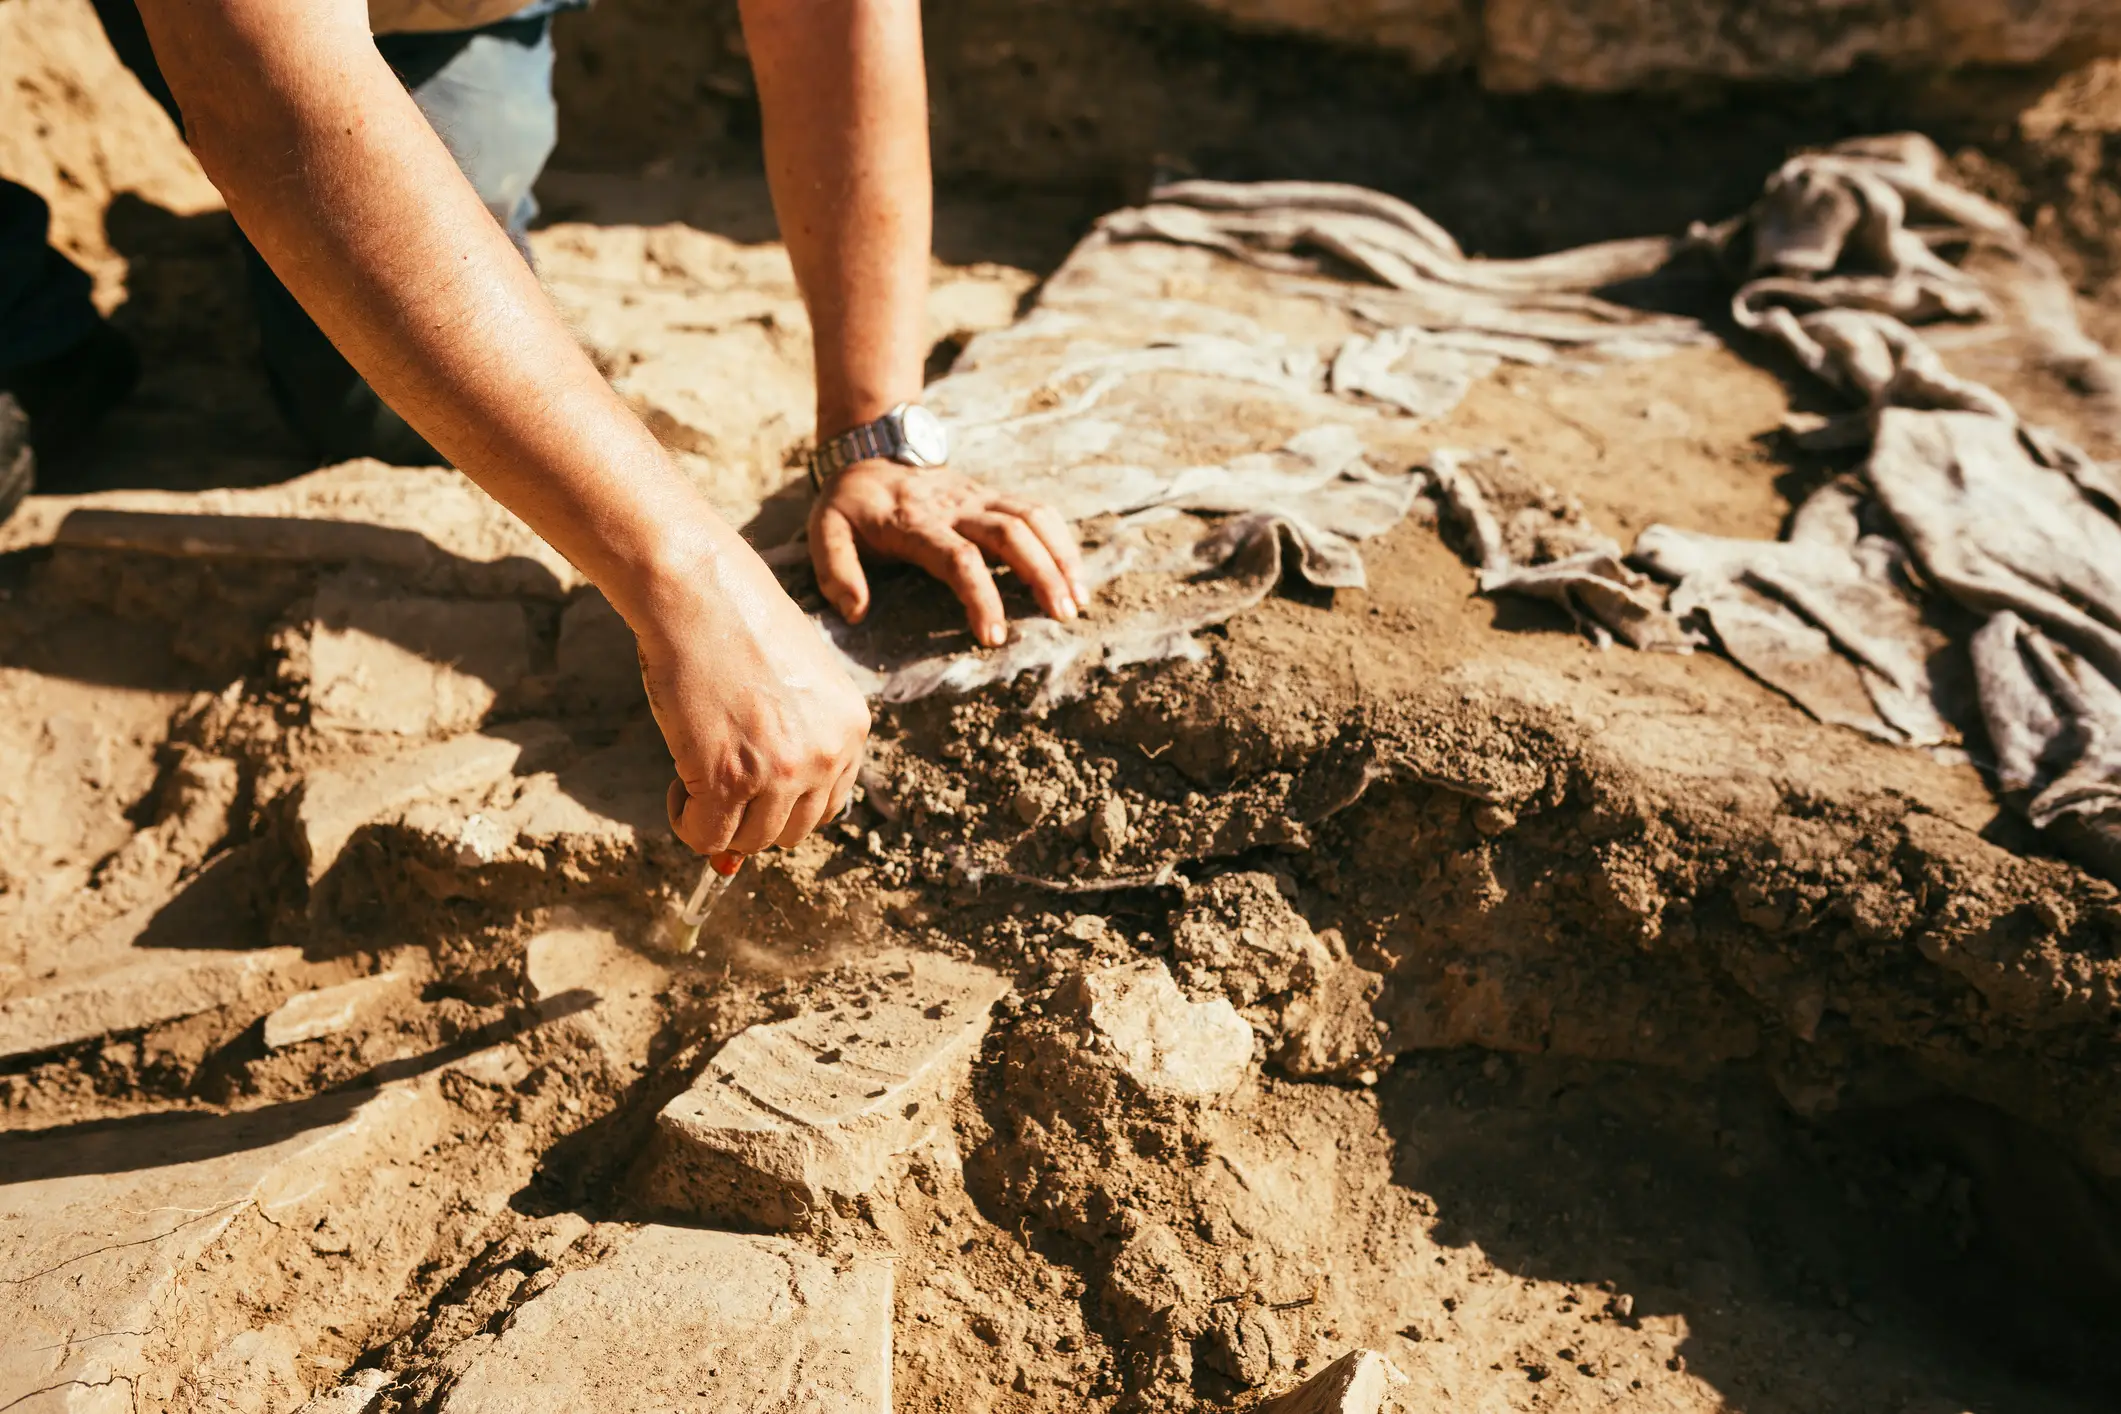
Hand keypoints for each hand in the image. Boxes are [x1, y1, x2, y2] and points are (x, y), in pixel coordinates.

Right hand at [634, 529, 871, 857]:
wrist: (698, 591)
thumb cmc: (737, 623)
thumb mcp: (791, 683)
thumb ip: (790, 742)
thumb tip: (752, 820)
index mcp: (852, 728)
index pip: (829, 804)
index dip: (786, 801)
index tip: (754, 781)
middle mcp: (827, 754)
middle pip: (794, 830)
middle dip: (755, 816)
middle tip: (721, 778)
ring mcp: (781, 772)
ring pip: (752, 841)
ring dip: (720, 821)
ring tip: (696, 775)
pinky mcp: (729, 779)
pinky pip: (708, 836)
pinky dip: (689, 823)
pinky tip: (678, 785)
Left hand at [809, 460, 1088, 645]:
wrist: (870, 451)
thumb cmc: (850, 505)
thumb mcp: (824, 531)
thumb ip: (836, 570)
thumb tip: (856, 612)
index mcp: (916, 522)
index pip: (959, 558)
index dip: (981, 596)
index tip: (993, 637)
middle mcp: (956, 506)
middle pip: (1011, 533)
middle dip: (1041, 574)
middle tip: (1061, 616)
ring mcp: (980, 497)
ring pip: (1033, 517)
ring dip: (1061, 557)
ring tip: (1078, 600)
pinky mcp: (993, 496)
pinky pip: (1037, 511)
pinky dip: (1061, 540)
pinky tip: (1075, 575)